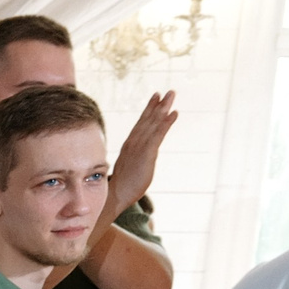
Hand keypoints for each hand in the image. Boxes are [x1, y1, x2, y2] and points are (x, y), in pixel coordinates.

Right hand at [109, 91, 178, 209]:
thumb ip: (133, 160)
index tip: (155, 98)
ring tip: (172, 95)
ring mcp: (139, 146)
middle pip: (147, 120)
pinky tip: (173, 113)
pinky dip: (166, 123)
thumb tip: (136, 161)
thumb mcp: (128, 169)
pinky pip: (158, 135)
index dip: (148, 110)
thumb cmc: (121, 187)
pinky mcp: (147, 153)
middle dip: (158, 105)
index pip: (140, 124)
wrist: (115, 196)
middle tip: (168, 92)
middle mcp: (133, 142)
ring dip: (163, 108)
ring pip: (153, 123)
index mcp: (129, 145)